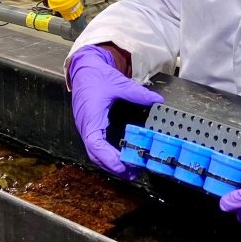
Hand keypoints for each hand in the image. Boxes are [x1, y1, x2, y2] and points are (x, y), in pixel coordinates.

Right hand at [69, 45, 162, 177]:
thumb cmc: (96, 76)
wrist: (83, 68)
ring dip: (110, 163)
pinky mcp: (91, 126)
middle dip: (113, 166)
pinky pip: (96, 145)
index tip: (123, 166)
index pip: (95, 145)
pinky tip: (120, 157)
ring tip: (129, 169)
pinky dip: (107, 155)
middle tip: (133, 173)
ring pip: (95, 153)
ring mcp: (87, 127)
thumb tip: (157, 100)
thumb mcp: (118, 83)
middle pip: (95, 155)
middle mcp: (86, 126)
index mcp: (90, 117)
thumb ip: (138, 93)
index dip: (108, 158)